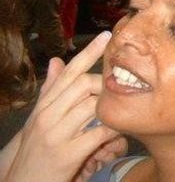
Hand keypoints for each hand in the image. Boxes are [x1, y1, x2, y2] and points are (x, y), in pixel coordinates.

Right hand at [2, 31, 125, 181]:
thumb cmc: (36, 150)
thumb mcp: (39, 119)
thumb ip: (51, 91)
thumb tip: (57, 61)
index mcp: (44, 107)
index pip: (68, 73)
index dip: (88, 53)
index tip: (107, 36)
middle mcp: (47, 117)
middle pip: (83, 84)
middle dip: (105, 85)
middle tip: (117, 90)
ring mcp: (56, 135)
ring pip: (92, 106)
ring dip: (111, 107)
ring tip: (121, 110)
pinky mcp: (67, 154)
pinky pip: (99, 133)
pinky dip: (113, 130)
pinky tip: (119, 131)